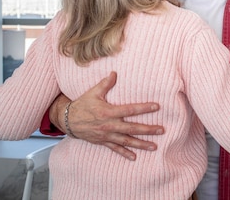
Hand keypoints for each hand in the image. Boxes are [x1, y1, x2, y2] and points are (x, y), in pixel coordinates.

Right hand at [49, 71, 164, 160]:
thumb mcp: (93, 92)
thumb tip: (115, 73)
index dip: (144, 108)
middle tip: (161, 130)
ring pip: (127, 141)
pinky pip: (115, 149)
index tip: (157, 106)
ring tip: (154, 146)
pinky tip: (134, 157)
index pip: (130, 110)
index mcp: (108, 111)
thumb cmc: (82, 104)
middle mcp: (109, 125)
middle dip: (148, 130)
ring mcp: (106, 135)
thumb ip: (105, 83)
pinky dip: (125, 153)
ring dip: (141, 144)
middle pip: (132, 128)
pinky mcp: (103, 141)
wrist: (68, 120)